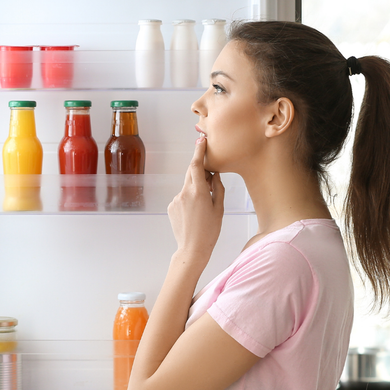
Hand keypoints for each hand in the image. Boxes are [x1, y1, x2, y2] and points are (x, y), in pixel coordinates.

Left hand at [167, 136, 223, 263]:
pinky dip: (188, 200)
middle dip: (200, 172)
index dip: (199, 150)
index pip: (197, 165)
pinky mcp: (171, 206)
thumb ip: (217, 188)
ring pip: (187, 186)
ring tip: (203, 208)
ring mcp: (176, 199)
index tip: (201, 140)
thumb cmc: (210, 231)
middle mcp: (184, 192)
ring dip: (195, 190)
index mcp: (198, 191)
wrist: (192, 248)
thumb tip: (215, 175)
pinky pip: (181, 197)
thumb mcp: (219, 208)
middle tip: (211, 181)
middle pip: (191, 173)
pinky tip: (194, 214)